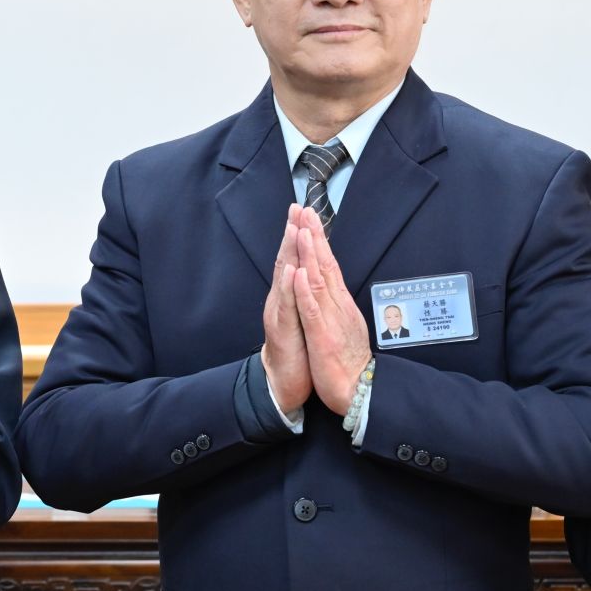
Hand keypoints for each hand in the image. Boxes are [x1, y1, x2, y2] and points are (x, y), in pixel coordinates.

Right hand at [260, 206, 312, 413]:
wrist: (284, 382)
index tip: (304, 211)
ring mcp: (280, 314)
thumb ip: (305, 294)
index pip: (294, 260)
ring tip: (294, 229)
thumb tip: (309, 272)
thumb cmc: (297, 350)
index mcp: (290, 296)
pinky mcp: (283, 331)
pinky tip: (291, 271)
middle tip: (296, 208)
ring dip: (289, 253)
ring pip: (284, 279)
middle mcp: (281, 300)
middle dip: (292, 234)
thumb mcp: (303, 316)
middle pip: (286, 262)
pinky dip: (289, 288)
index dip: (298, 235)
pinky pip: (287, 306)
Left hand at [291, 207, 370, 414]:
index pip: (328, 265)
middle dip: (314, 236)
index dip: (319, 241)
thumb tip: (332, 285)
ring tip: (303, 230)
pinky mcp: (323, 337)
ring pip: (319, 281)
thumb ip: (337, 304)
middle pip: (325, 265)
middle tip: (306, 209)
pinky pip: (312, 311)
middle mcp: (337, 306)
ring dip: (310, 255)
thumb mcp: (342, 326)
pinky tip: (299, 274)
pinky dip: (305, 291)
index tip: (310, 218)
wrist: (359, 392)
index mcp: (339, 303)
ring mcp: (331, 320)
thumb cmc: (348, 361)